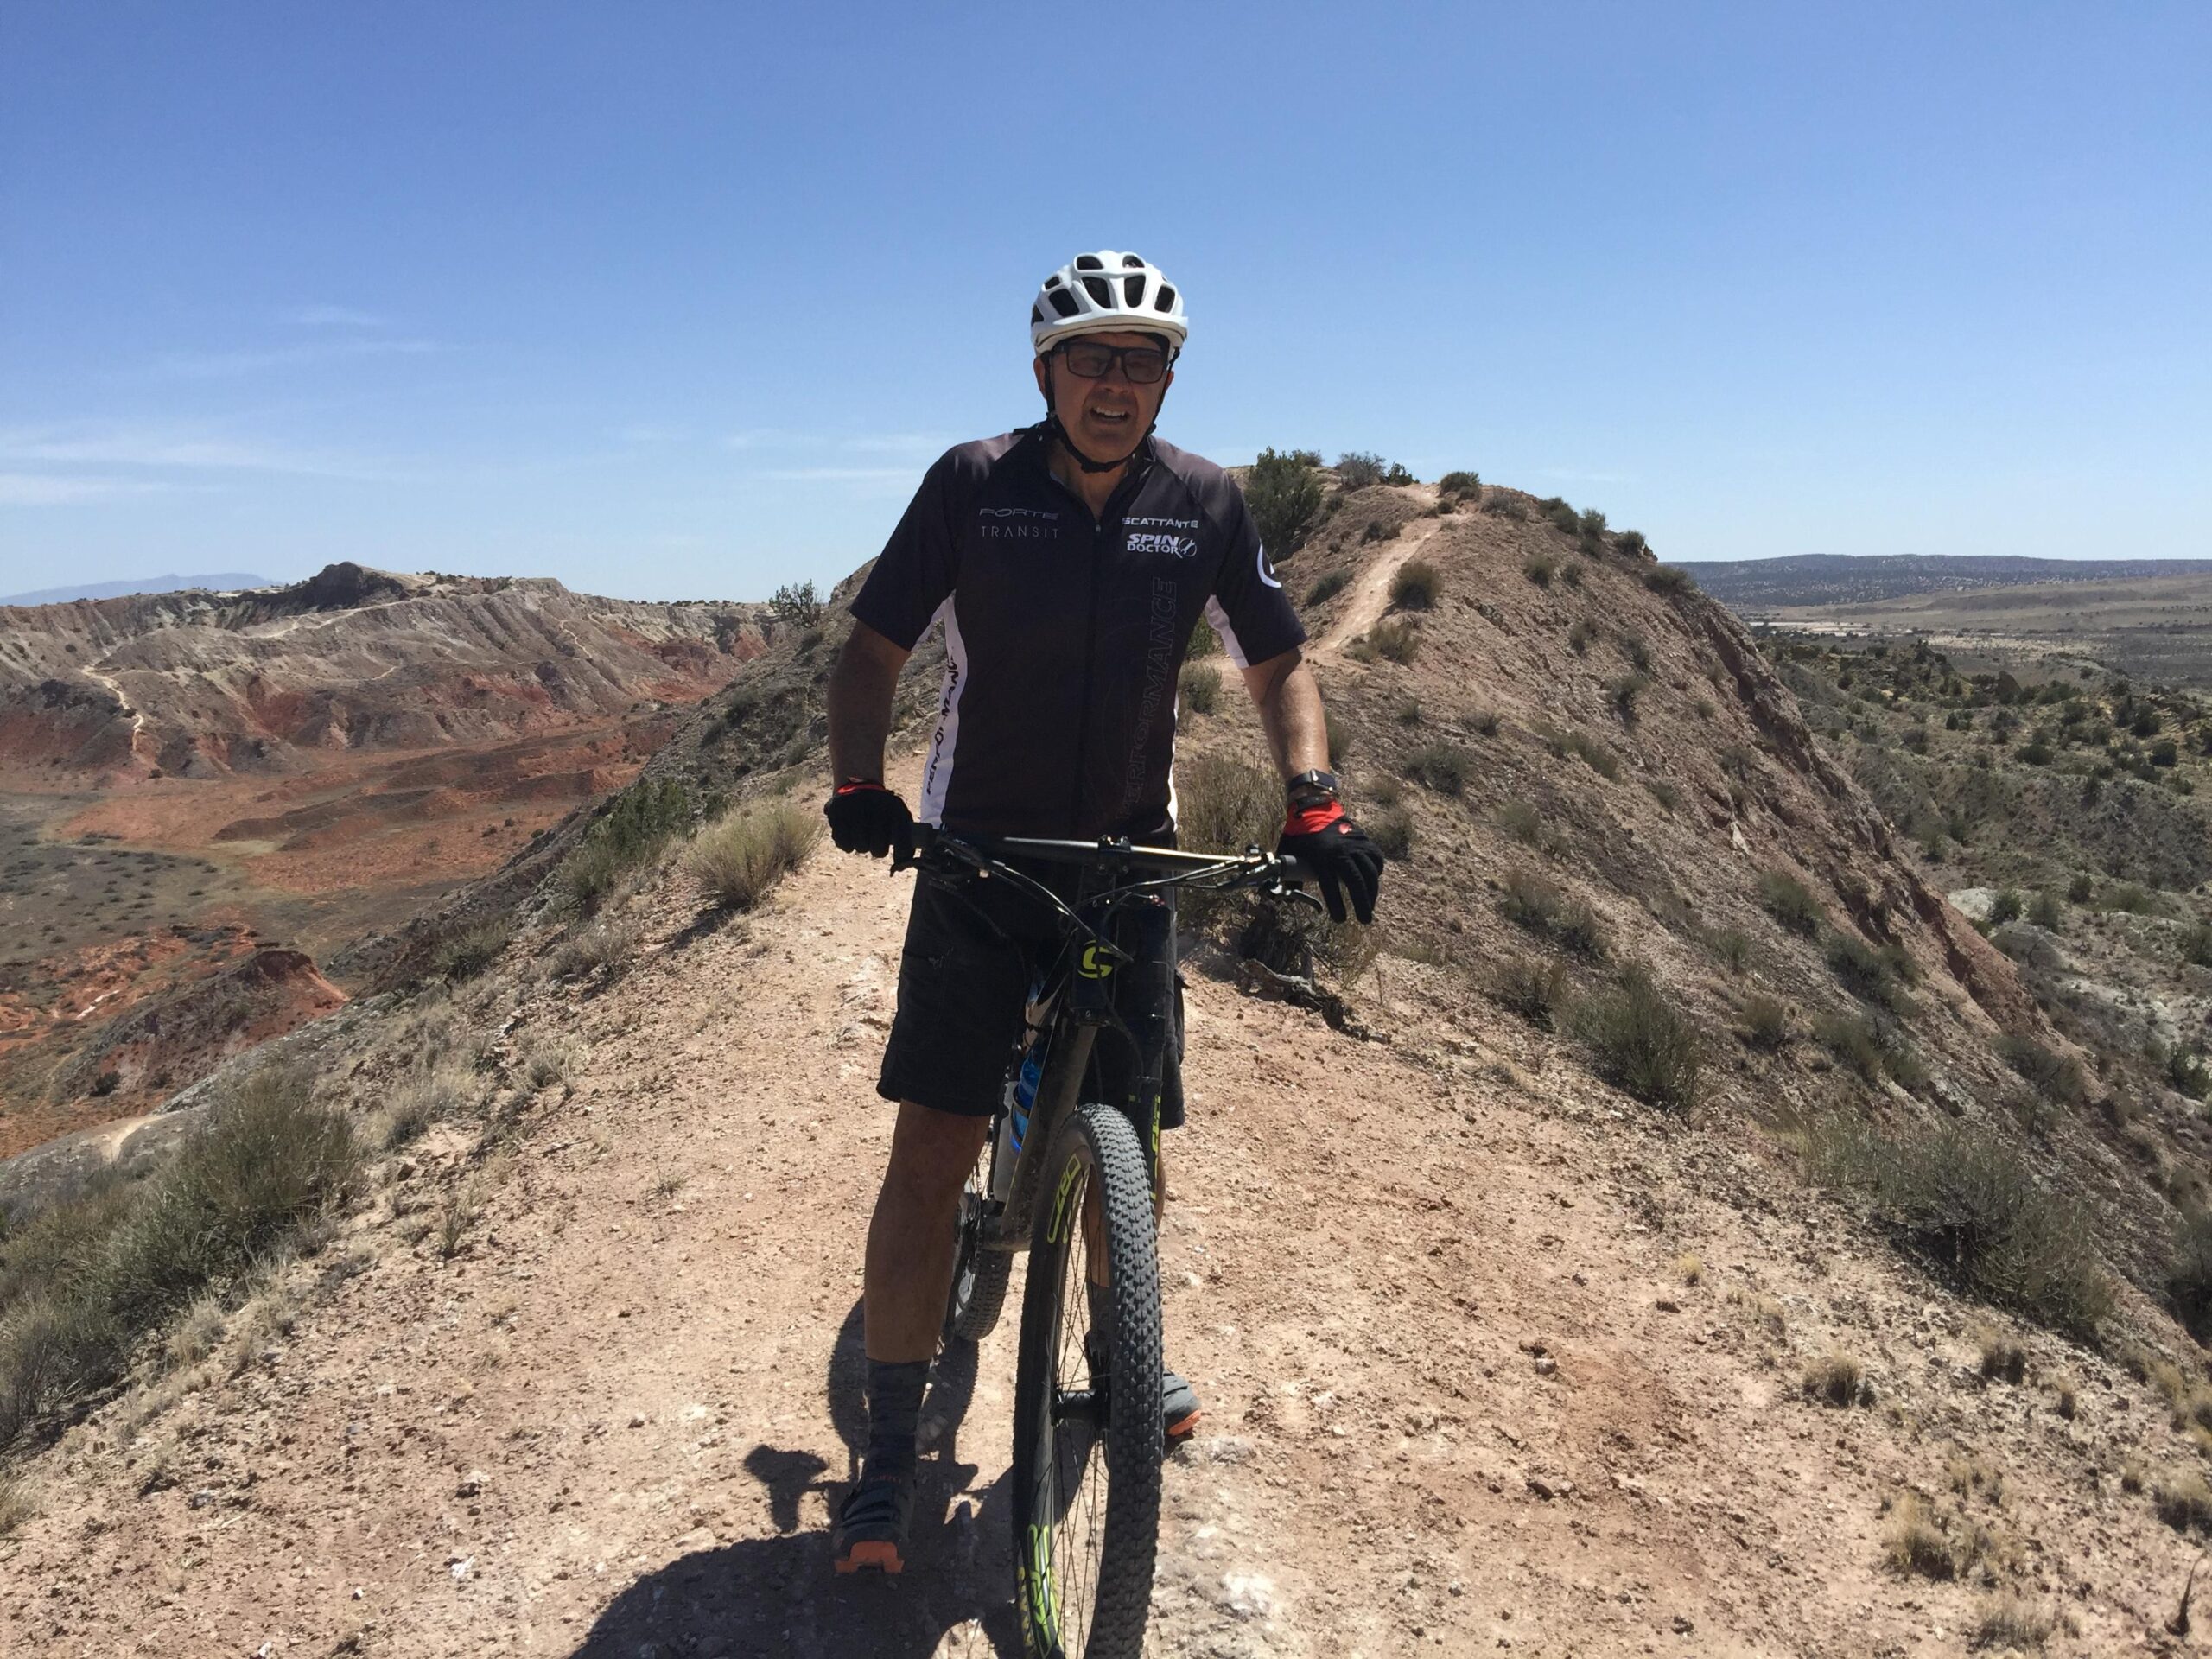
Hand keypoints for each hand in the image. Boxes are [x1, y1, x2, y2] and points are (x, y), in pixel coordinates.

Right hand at [824, 779, 914, 859]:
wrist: (859, 785)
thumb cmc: (883, 809)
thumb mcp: (899, 815)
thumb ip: (905, 839)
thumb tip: (901, 866)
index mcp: (894, 807)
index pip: (902, 840)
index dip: (901, 853)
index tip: (898, 857)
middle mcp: (875, 806)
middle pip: (878, 850)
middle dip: (877, 850)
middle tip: (875, 843)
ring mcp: (854, 808)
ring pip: (860, 848)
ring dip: (862, 846)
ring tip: (862, 835)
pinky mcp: (836, 812)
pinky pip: (843, 843)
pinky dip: (847, 844)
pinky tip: (850, 835)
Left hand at [1277, 802, 1383, 923]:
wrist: (1314, 808)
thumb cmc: (1299, 834)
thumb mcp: (1288, 853)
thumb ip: (1289, 876)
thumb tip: (1287, 899)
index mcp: (1320, 858)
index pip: (1330, 886)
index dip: (1336, 905)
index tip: (1340, 920)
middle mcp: (1340, 852)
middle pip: (1356, 881)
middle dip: (1362, 903)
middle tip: (1364, 920)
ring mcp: (1355, 845)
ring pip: (1370, 872)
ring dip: (1372, 891)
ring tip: (1369, 906)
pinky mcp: (1364, 839)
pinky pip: (1376, 859)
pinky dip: (1377, 872)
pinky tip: (1373, 882)